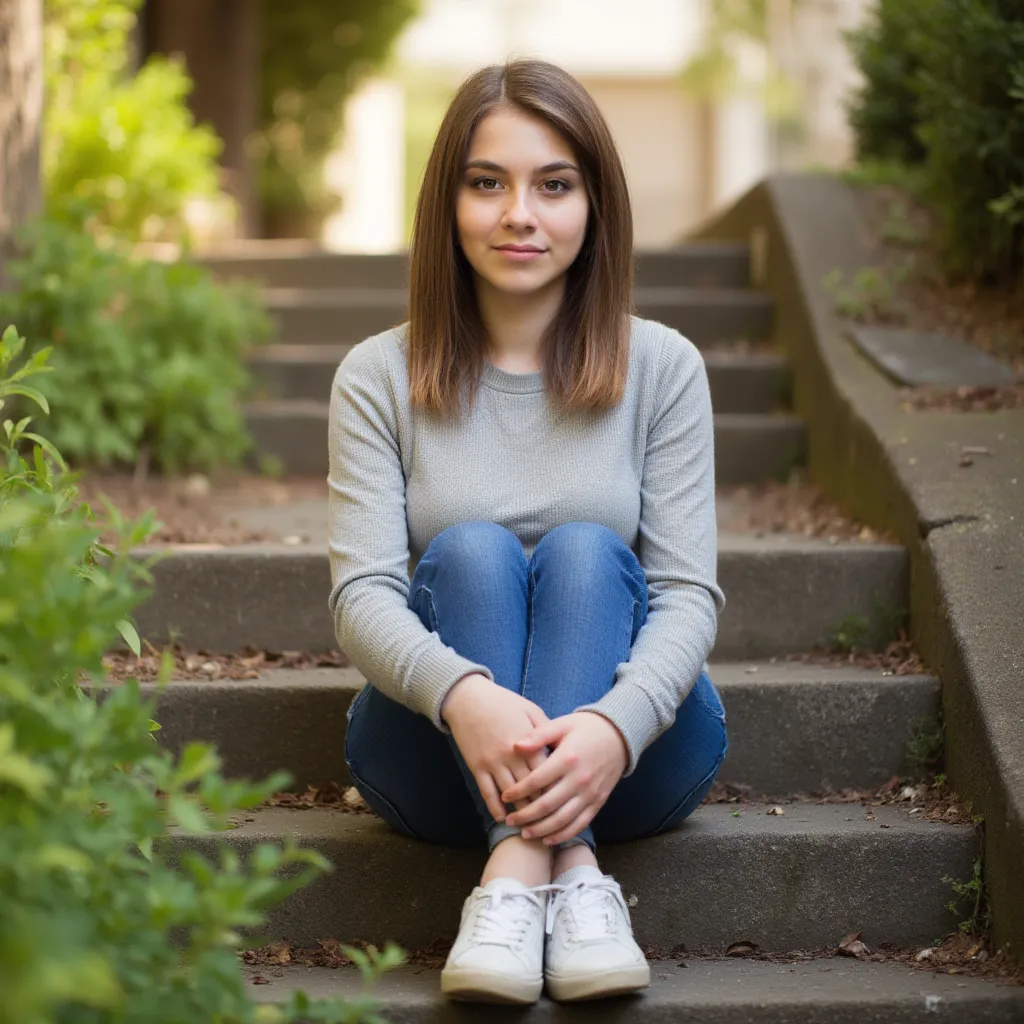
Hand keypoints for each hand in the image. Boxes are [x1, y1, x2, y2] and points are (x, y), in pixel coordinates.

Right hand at [441, 673, 549, 822]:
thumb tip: (561, 747)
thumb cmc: (502, 701)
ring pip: (510, 795)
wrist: (467, 698)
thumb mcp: (530, 710)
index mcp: (527, 743)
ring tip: (530, 826)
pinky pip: (487, 792)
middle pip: (530, 789)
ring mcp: (492, 763)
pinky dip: (495, 807)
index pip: (546, 773)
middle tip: (551, 821)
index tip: (564, 801)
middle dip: (540, 807)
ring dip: (520, 812)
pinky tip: (503, 817)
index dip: (555, 789)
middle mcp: (510, 756)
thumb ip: (546, 731)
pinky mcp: (476, 766)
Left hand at [501, 712, 628, 844]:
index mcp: (567, 759)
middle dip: (525, 815)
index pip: (537, 780)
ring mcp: (590, 793)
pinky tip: (548, 839)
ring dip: (541, 829)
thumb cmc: (586, 728)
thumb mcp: (562, 724)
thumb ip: (539, 735)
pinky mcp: (598, 802)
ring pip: (562, 819)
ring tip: (524, 833)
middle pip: (547, 805)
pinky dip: (563, 834)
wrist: (619, 735)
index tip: (504, 796)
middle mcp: (579, 779)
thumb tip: (516, 746)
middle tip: (509, 820)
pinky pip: (579, 824)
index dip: (518, 790)